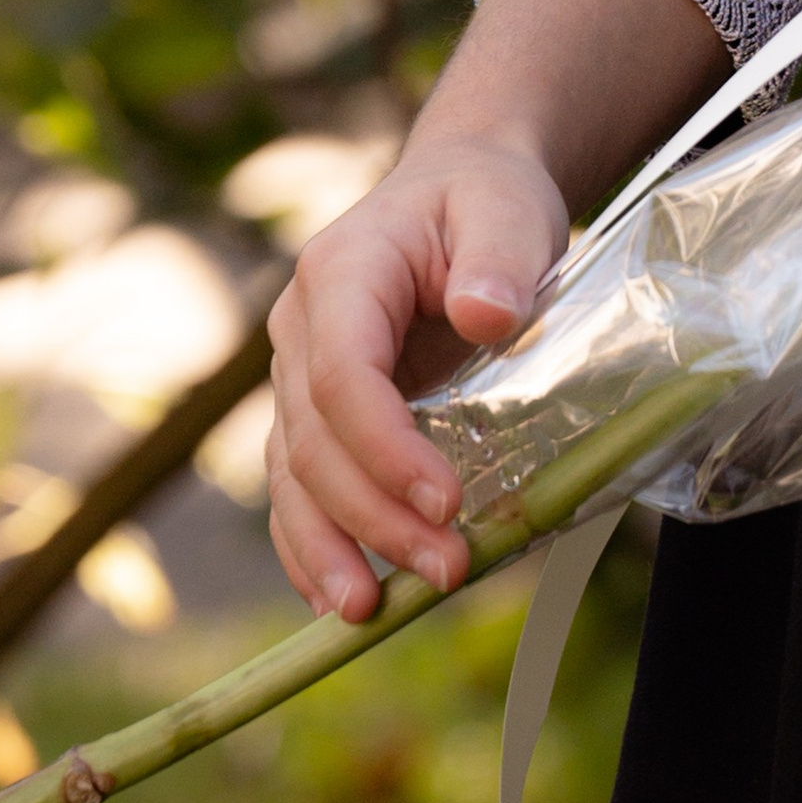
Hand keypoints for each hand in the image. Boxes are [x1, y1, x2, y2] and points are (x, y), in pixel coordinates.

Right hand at [265, 132, 565, 618]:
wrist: (460, 190)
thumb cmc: (484, 198)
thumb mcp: (507, 208)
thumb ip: (499, 257)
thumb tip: (483, 315)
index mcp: (342, 271)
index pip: (342, 373)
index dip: (385, 446)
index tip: (448, 500)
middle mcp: (301, 327)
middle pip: (316, 439)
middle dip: (373, 515)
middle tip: (448, 569)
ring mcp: (298, 373)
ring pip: (294, 475)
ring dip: (333, 548)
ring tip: (372, 612)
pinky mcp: (314, 411)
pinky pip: (298, 485)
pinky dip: (312, 544)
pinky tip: (339, 596)